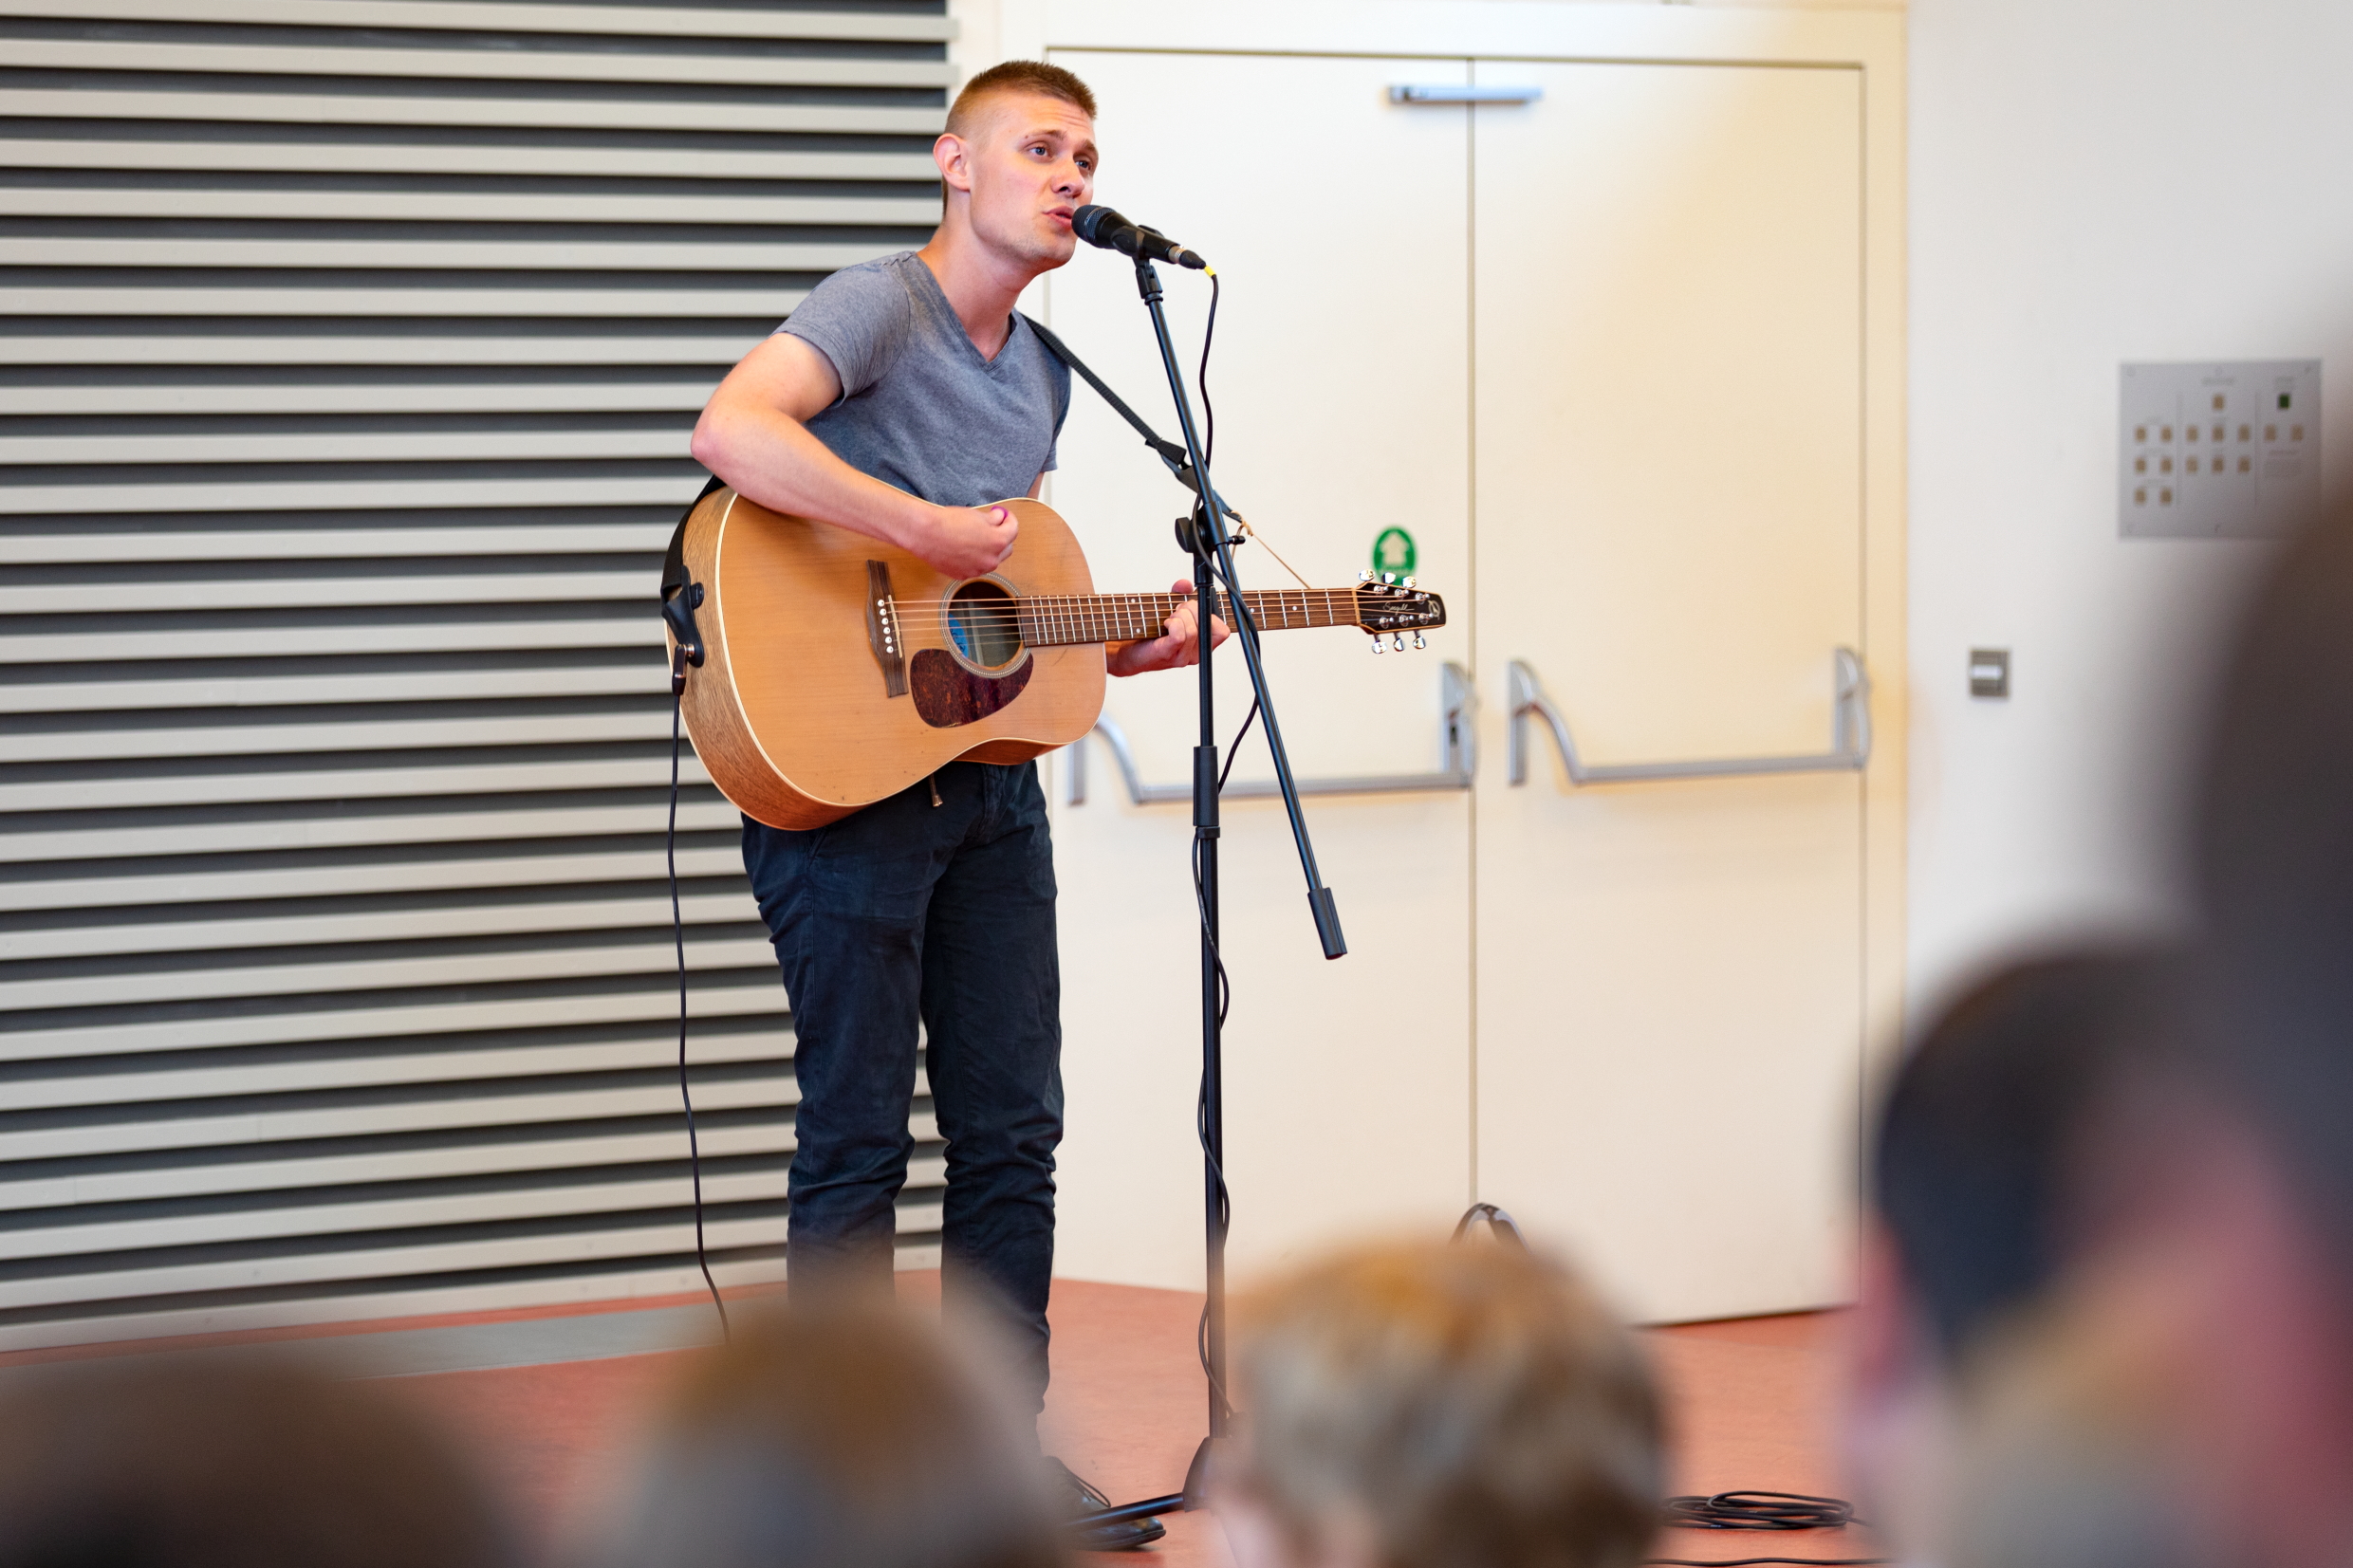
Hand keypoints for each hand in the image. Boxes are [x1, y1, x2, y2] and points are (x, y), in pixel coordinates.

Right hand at [910, 503, 1018, 577]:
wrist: (925, 534)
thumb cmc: (948, 522)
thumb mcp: (976, 514)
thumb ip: (993, 519)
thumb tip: (999, 519)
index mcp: (997, 541)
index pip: (1013, 529)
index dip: (1009, 519)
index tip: (1004, 515)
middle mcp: (991, 559)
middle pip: (1006, 548)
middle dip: (1002, 536)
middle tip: (993, 525)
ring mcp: (978, 570)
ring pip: (991, 560)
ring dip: (989, 550)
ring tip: (976, 538)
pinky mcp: (964, 575)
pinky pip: (976, 567)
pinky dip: (975, 558)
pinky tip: (964, 548)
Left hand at [1108, 579, 1231, 675]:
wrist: (1127, 651)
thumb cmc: (1148, 632)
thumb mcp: (1169, 608)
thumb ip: (1180, 594)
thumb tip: (1185, 584)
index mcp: (1201, 645)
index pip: (1222, 631)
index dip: (1210, 614)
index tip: (1195, 610)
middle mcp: (1195, 653)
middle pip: (1208, 624)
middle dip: (1192, 609)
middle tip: (1177, 611)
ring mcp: (1182, 657)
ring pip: (1193, 629)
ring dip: (1179, 617)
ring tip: (1168, 618)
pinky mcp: (1168, 654)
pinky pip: (1180, 636)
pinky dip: (1173, 624)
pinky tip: (1165, 623)